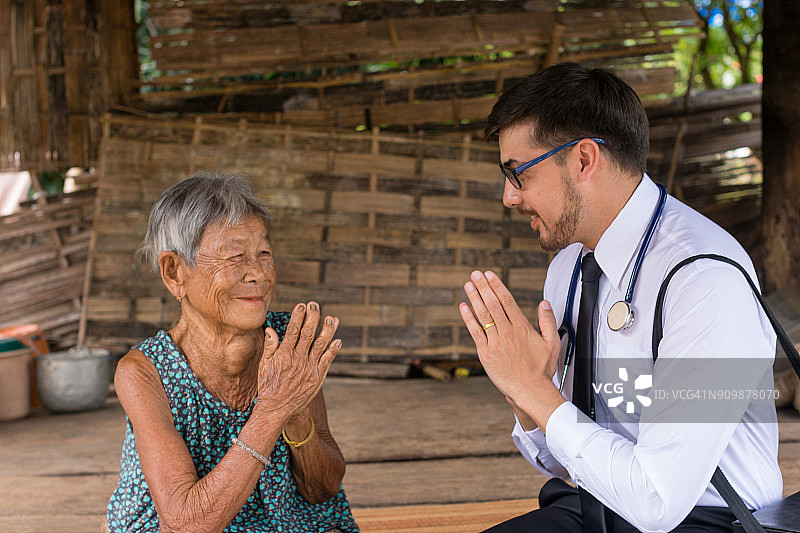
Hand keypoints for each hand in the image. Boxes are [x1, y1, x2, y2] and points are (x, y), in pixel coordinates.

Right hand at [256, 302, 340, 416]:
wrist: (277, 410)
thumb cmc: (268, 386)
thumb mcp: (264, 366)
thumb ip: (270, 347)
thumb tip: (270, 329)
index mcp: (284, 355)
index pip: (292, 331)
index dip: (298, 317)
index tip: (302, 305)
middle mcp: (298, 360)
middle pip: (308, 334)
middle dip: (312, 317)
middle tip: (315, 305)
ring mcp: (309, 368)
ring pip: (321, 345)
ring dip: (327, 330)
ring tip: (332, 318)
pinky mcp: (317, 377)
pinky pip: (328, 360)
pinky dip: (334, 350)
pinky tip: (338, 340)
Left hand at [459, 270, 560, 404]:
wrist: (530, 390)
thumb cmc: (541, 369)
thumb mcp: (552, 343)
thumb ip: (547, 321)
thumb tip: (544, 303)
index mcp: (522, 328)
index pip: (507, 301)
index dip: (497, 286)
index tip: (490, 275)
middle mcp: (507, 332)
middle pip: (493, 304)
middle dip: (483, 287)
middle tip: (476, 274)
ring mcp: (495, 342)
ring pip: (483, 315)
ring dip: (474, 298)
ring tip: (468, 285)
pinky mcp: (486, 353)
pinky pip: (475, 332)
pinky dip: (468, 318)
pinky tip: (463, 307)